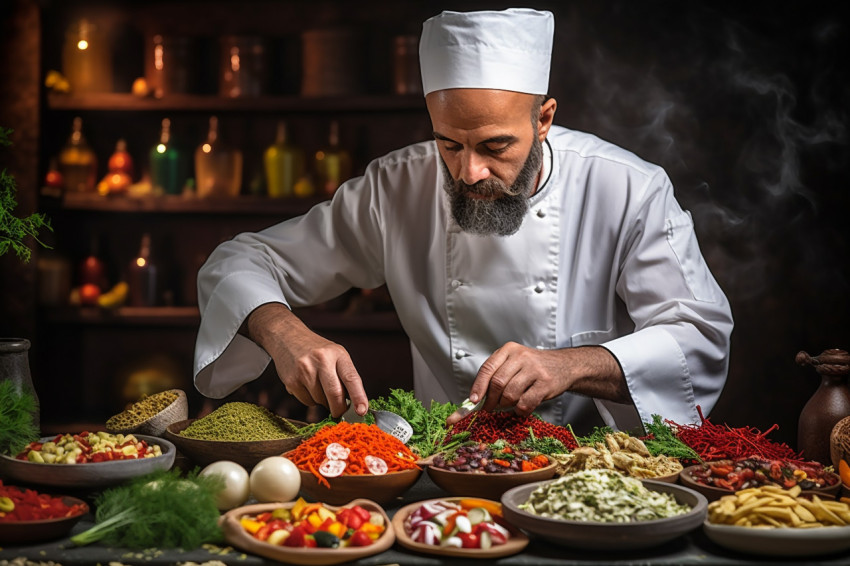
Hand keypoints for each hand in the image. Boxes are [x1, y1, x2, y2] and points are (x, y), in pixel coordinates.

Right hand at [245, 303, 368, 417]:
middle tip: (340, 412)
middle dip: (339, 409)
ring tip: (318, 385)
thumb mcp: (336, 355)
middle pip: (335, 394)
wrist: (287, 338)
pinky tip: (307, 386)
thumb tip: (353, 405)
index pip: (351, 378)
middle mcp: (321, 360)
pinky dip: (311, 399)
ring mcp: (305, 370)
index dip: (358, 396)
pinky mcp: (291, 381)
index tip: (362, 411)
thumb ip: (345, 376)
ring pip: (320, 401)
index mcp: (337, 354)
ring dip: (323, 401)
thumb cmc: (317, 350)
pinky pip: (307, 401)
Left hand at [445, 343, 626, 424]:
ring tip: (509, 404)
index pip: (487, 369)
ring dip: (506, 404)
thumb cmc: (534, 367)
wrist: (565, 365)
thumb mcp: (514, 363)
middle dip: (490, 400)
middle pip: (497, 383)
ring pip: (510, 394)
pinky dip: (520, 410)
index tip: (472, 401)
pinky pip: (526, 403)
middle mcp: (521, 357)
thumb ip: (496, 375)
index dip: (478, 387)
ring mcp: (535, 370)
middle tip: (490, 408)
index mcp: (509, 350)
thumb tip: (474, 398)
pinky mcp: (546, 383)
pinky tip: (522, 408)